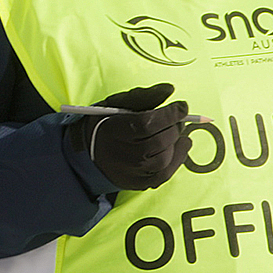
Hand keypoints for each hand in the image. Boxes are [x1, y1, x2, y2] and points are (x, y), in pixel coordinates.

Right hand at [67, 83, 189, 190]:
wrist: (89, 153)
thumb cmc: (106, 124)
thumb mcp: (117, 104)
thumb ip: (144, 96)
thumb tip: (170, 89)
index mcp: (114, 131)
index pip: (148, 123)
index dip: (170, 114)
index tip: (182, 107)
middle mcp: (122, 155)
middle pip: (159, 141)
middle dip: (175, 127)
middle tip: (179, 119)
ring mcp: (131, 173)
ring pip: (164, 158)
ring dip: (176, 143)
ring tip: (175, 132)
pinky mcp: (138, 184)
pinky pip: (164, 174)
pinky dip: (177, 159)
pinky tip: (180, 145)